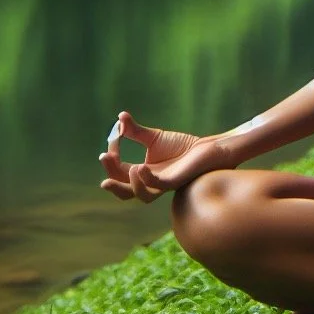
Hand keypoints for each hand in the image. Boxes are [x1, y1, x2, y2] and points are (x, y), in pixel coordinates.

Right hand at [98, 111, 234, 202]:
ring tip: (128, 168)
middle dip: (112, 178)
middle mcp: (151, 183)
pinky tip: (140, 167)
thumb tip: (119, 117)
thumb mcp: (154, 138)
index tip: (112, 140)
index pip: (120, 172)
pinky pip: (159, 186)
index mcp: (143, 174)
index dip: (112, 160)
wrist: (208, 148)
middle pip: (126, 190)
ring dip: (130, 185)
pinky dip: (147, 179)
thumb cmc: (182, 146)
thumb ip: (136, 131)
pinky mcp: (176, 180)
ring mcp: (164, 183)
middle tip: (104, 158)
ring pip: (143, 195)